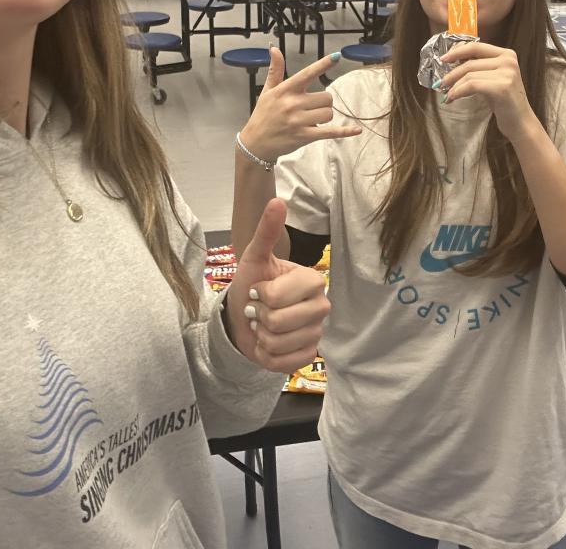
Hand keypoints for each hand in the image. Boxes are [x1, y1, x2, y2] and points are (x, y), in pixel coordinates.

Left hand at [224, 199, 329, 372]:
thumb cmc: (251, 284)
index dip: (259, 295)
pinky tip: (267, 344)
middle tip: (259, 309)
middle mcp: (322, 306)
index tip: (258, 290)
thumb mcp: (254, 257)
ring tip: (263, 325)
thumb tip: (278, 201)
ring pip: (278, 344)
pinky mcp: (310, 356)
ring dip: (261, 336)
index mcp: (313, 280)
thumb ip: (267, 231)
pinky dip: (266, 356)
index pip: (278, 296)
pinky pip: (283, 364)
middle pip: (278, 322)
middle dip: (259, 317)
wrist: (243, 318)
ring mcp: (318, 333)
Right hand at [238, 49, 361, 163]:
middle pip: (326, 97)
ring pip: (328, 113)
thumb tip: (274, 49)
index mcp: (286, 90)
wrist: (255, 143)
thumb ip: (275, 70)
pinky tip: (357, 129)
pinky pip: (330, 132)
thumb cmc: (263, 115)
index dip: (323, 64)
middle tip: (311, 108)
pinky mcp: (305, 136)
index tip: (337, 56)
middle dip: (323, 103)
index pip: (307, 73)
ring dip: (325, 116)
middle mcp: (293, 104)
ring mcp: (299, 121)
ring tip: (311, 120)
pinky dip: (345, 131)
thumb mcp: (267, 91)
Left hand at [439, 41, 536, 139]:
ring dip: (454, 86)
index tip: (443, 59)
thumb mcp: (492, 78)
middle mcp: (508, 60)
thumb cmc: (504, 101)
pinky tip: (452, 98)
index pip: (476, 47)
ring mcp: (507, 73)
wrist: (520, 122)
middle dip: (452, 73)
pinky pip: (472, 86)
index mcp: (507, 54)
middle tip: (441, 83)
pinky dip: (458, 92)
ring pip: (469, 75)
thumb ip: (479, 66)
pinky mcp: (502, 87)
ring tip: (448, 95)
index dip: (457, 51)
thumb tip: (453, 58)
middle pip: (470, 62)